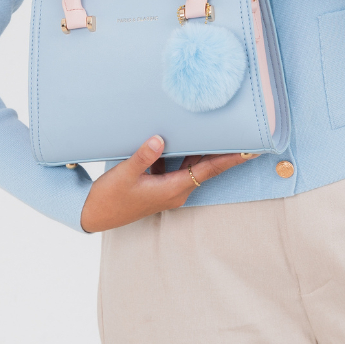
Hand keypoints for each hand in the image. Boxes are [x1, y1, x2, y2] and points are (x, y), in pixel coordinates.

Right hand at [79, 135, 257, 232]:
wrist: (94, 215)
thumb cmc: (110, 198)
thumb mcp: (125, 175)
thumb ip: (143, 156)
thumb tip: (159, 139)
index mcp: (173, 189)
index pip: (208, 170)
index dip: (230, 159)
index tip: (250, 151)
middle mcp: (176, 190)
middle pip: (205, 166)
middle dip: (222, 149)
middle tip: (239, 130)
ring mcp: (169, 188)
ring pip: (191, 164)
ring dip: (201, 148)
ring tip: (216, 128)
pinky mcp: (160, 185)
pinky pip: (177, 165)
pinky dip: (182, 151)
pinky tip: (180, 135)